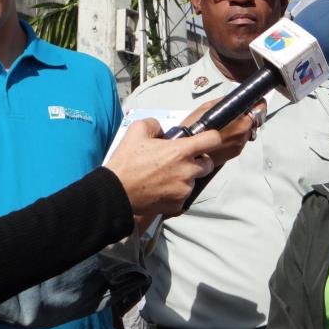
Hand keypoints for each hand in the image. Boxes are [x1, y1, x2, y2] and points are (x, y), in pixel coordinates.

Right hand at [105, 118, 219, 216]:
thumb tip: (163, 132)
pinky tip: (160, 189)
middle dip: (198, 160)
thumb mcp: (137, 130)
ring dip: (185, 177)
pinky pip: (183, 196)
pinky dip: (175, 192)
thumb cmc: (126, 161)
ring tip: (164, 176)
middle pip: (208, 163)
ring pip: (194, 180)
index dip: (210, 137)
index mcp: (181, 151)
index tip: (204, 140)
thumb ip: (155, 125)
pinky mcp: (178, 204)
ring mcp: (184, 189)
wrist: (116, 191)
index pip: (213, 140)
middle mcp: (188, 170)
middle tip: (179, 160)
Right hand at [179, 99, 265, 168]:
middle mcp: (244, 137)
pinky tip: (222, 133)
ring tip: (226, 123)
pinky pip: (240, 141)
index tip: (255, 100)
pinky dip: (235, 135)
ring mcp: (239, 147)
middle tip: (236, 111)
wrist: (187, 153)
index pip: (260, 111)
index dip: (258, 104)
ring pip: (247, 132)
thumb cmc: (195, 128)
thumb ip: (227, 102)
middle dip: (248, 115)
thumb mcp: (208, 108)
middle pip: (254, 122)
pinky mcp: (233, 155)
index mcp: (241, 124)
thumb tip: (237, 99)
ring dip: (241, 126)